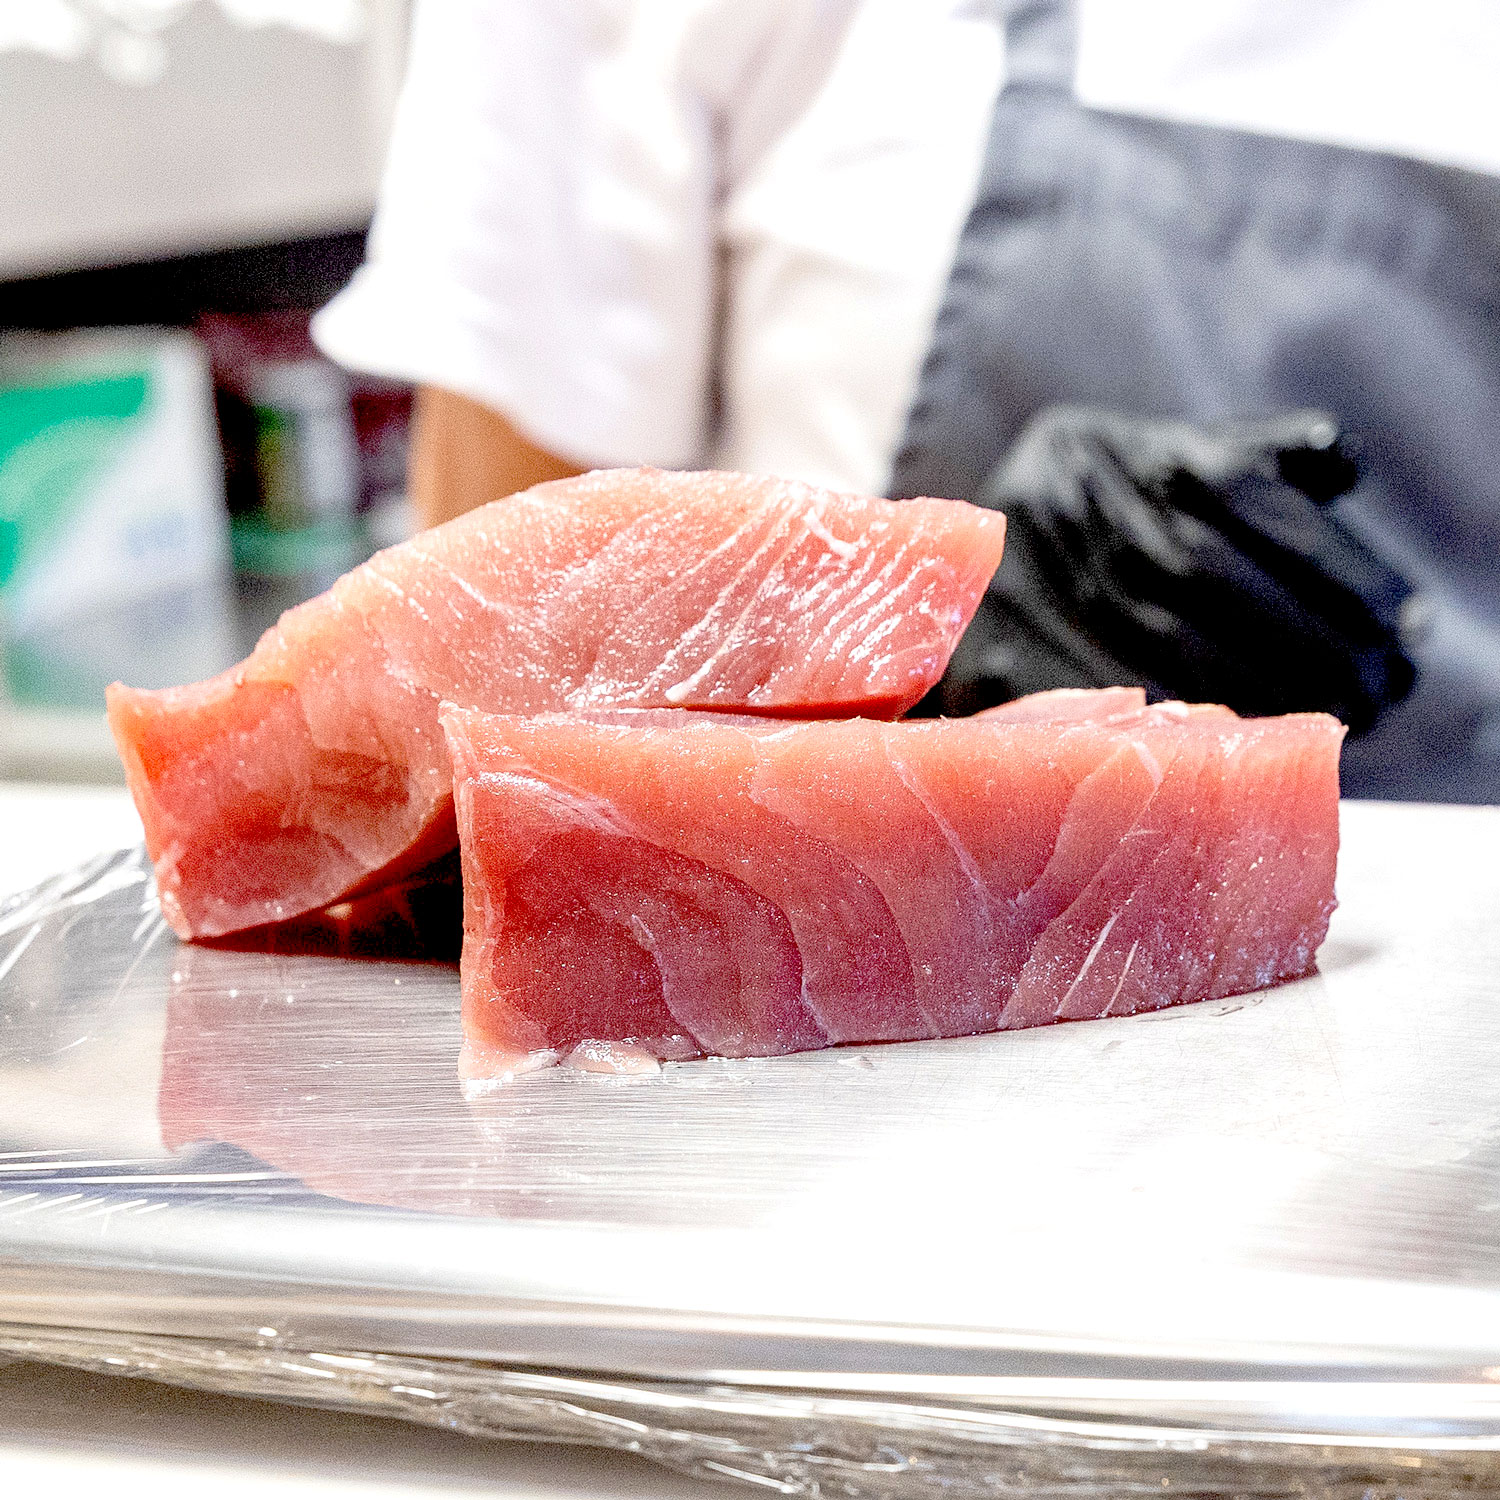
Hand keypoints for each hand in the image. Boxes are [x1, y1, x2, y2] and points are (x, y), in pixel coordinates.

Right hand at [931, 406, 1420, 732]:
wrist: (943, 582)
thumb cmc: (1086, 526)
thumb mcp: (1156, 462)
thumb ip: (1247, 453)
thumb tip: (1342, 465)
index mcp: (1109, 450)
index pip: (1238, 491)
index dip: (1332, 560)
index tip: (1405, 618)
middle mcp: (1060, 507)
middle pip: (1206, 573)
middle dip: (1315, 634)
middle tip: (1390, 681)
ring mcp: (1021, 586)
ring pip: (1163, 641)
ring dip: (1272, 685)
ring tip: (1348, 710)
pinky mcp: (991, 664)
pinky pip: (1101, 703)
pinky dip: (1185, 728)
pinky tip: (1252, 742)